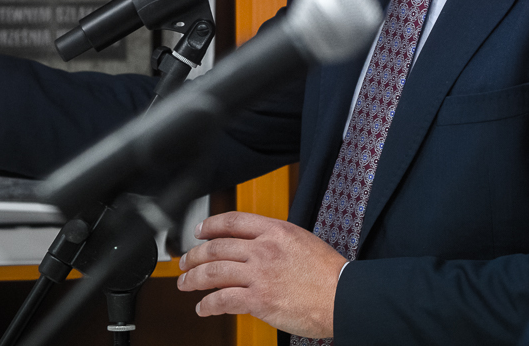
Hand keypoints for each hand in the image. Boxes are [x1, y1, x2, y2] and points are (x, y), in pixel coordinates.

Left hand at [177, 211, 346, 337]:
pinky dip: (208, 304)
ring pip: (213, 272)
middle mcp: (264, 249)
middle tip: (185, 262)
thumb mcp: (303, 242)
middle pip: (216, 247)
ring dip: (193, 278)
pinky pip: (222, 300)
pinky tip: (203, 308)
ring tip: (185, 283)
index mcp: (276, 230)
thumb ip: (277, 242)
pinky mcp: (259, 300)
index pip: (232, 221)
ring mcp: (260, 274)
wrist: (343, 296)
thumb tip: (257, 247)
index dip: (210, 226)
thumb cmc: (330, 274)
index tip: (200, 232)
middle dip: (194, 255)